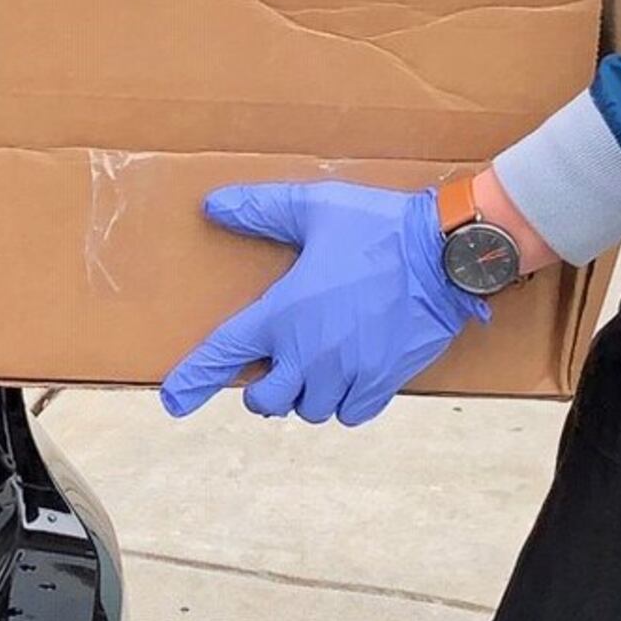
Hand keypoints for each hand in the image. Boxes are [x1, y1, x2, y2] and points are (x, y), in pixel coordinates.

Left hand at [159, 181, 491, 425]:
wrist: (445, 255)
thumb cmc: (379, 227)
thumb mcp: (314, 207)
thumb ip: (260, 209)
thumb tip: (212, 206)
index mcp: (283, 314)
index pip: (224, 355)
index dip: (194, 381)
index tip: (174, 401)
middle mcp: (310, 353)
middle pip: (266, 401)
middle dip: (263, 391)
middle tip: (274, 369)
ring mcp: (348, 372)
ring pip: (310, 410)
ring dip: (306, 397)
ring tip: (316, 369)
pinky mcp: (383, 382)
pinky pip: (352, 414)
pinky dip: (345, 405)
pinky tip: (349, 379)